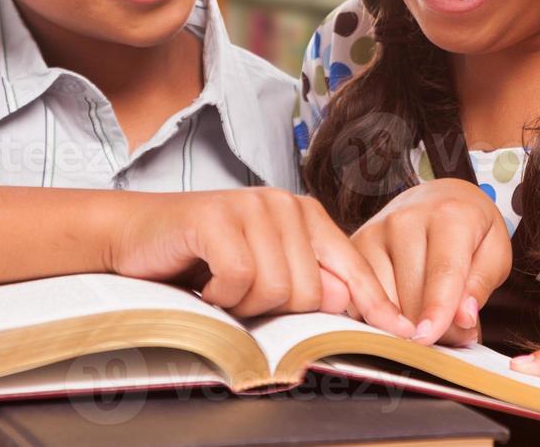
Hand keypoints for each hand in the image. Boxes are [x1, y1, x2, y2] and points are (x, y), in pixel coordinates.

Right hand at [105, 187, 414, 337]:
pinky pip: (239, 279)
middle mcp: (284, 204)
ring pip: (276, 288)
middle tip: (240, 294)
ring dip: (242, 304)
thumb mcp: (262, 272)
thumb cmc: (201, 259)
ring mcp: (251, 206)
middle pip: (311, 291)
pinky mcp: (217, 216)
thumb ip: (306, 281)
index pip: (352, 266)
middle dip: (274, 309)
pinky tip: (203, 281)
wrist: (135, 236)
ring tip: (220, 285)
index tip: (404, 334)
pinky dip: (218, 295)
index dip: (376, 304)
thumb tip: (344, 298)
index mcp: (305, 217)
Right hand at [351, 177, 511, 345]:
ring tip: (428, 316)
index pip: (442, 271)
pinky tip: (401, 309)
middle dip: (431, 328)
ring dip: (405, 325)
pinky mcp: (355, 247)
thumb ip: (481, 284)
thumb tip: (463, 318)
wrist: (438, 199)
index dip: (437, 310)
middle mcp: (405, 220)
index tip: (429, 338)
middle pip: (411, 295)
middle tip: (452, 329)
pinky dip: (381, 316)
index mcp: (448, 215)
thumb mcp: (495, 252)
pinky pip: (361, 298)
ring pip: (383, 301)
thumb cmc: (471, 230)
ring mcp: (375, 232)